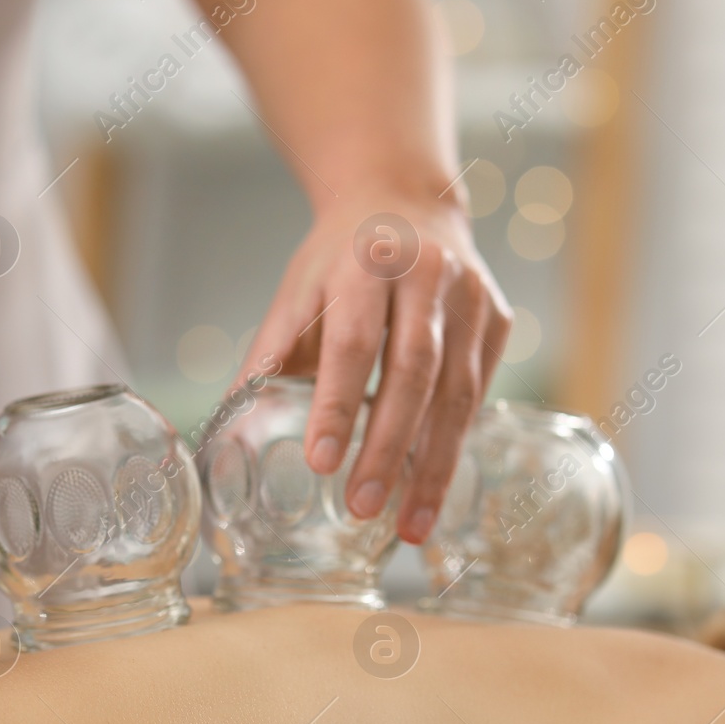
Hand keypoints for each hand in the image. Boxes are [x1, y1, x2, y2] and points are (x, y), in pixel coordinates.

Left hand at [236, 184, 510, 544]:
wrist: (404, 198)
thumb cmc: (340, 258)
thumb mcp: (296, 293)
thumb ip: (269, 358)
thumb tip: (226, 432)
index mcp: (364, 264)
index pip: (352, 343)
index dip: (337, 405)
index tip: (320, 463)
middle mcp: (426, 275)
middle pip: (413, 373)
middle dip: (387, 448)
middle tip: (363, 508)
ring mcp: (471, 296)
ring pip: (457, 392)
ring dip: (433, 465)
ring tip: (411, 525)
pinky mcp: (498, 319)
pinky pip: (478, 393)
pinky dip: (455, 443)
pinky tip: (432, 487)